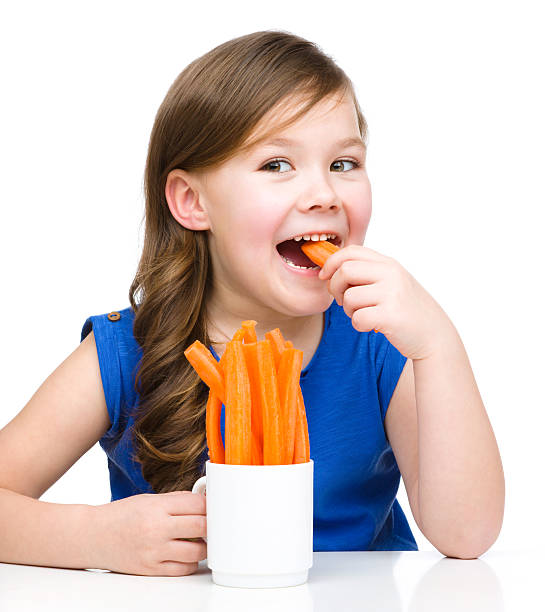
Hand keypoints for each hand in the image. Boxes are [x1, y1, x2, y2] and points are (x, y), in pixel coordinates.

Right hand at [91, 491, 206, 575]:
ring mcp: (154, 551)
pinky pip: (183, 569)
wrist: (93, 536)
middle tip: (215, 523)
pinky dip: (191, 562)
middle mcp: (157, 529)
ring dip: (205, 546)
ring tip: (202, 540)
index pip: (197, 504)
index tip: (214, 506)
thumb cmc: (120, 515)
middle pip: (201, 527)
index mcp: (157, 507)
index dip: (210, 505)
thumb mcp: (148, 500)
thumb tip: (202, 502)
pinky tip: (189, 554)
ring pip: (197, 552)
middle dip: (212, 525)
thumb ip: (176, 501)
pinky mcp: (151, 570)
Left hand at [318, 244, 456, 360]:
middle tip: (344, 301)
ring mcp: (392, 294)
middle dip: (336, 288)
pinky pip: (357, 318)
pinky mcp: (390, 316)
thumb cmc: (407, 310)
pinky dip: (358, 325)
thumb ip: (368, 273)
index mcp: (389, 264)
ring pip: (349, 297)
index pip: (351, 251)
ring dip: (349, 310)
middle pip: (344, 271)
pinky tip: (371, 326)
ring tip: (364, 315)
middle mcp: (391, 274)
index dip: (331, 262)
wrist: (434, 335)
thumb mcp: (392, 283)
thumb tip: (331, 268)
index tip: (324, 275)